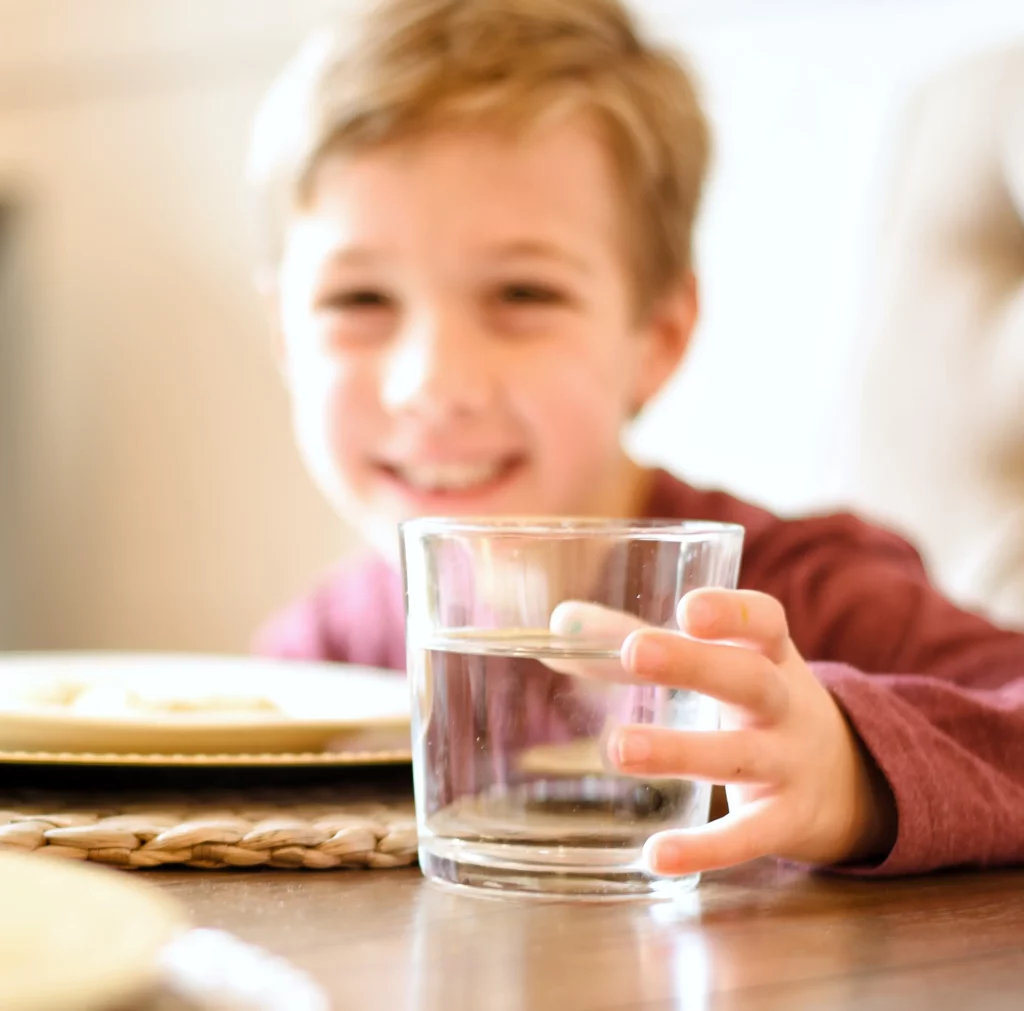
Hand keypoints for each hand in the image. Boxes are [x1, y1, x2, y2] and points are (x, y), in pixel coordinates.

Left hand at [608, 589, 896, 874]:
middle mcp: (786, 704)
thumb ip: (638, 639)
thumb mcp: (718, 663)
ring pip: (740, 756)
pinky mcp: (788, 821)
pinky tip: (656, 853)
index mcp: (770, 655)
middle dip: (695, 665)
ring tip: (619, 749)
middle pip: (749, 680)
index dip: (732, 612)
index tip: (689, 608)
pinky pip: (748, 836)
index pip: (765, 622)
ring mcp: (791, 763)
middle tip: (636, 651)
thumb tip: (563, 622)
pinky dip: (705, 847)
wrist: (848, 778)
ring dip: (680, 751)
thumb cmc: (754, 701)